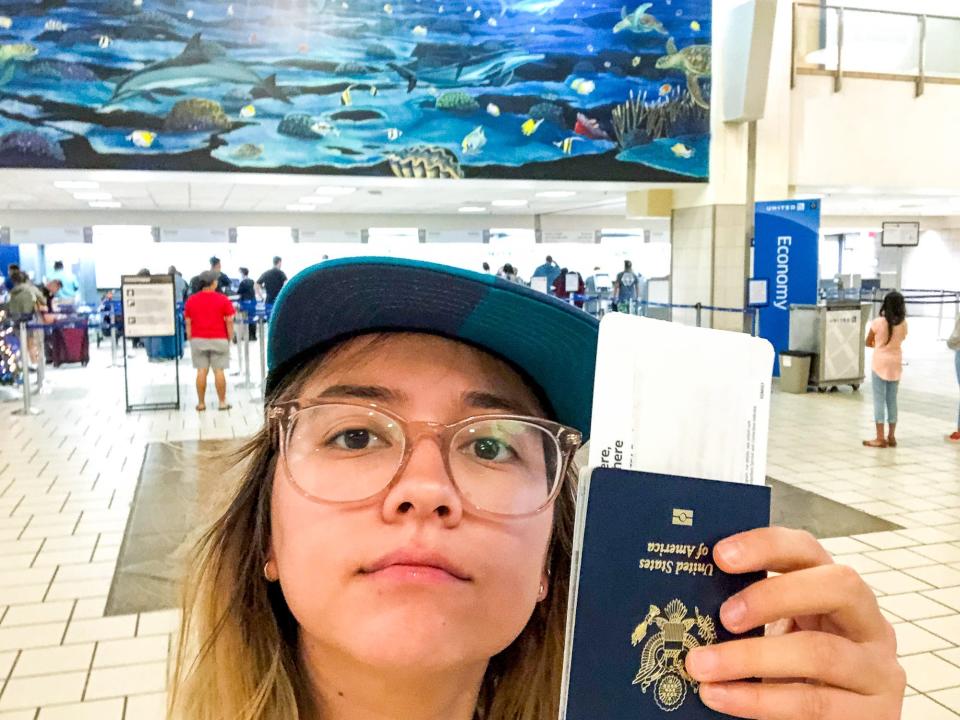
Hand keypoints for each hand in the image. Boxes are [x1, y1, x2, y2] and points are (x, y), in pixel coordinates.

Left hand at [684, 527, 904, 719]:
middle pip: (836, 586)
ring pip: (821, 653)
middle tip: (723, 616)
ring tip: (701, 666)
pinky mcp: (876, 715)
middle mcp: (869, 623)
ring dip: (751, 659)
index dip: (766, 546)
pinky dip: (760, 701)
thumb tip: (686, 593)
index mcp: (839, 591)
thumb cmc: (797, 670)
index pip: (808, 550)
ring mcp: (878, 669)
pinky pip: (814, 704)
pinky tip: (721, 697)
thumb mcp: (781, 631)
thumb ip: (752, 611)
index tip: (719, 555)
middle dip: (773, 595)